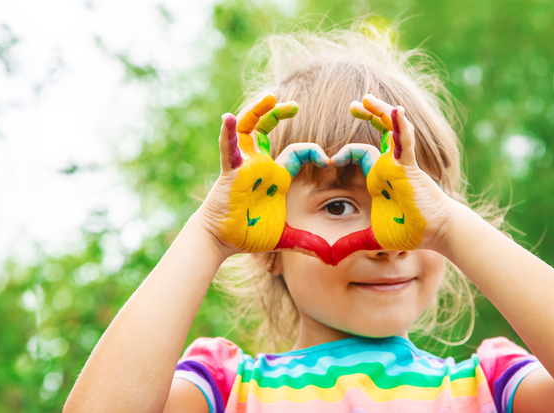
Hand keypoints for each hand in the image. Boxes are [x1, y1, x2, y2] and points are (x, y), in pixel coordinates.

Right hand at [199, 94, 331, 261]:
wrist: (222, 240)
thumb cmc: (250, 234)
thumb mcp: (285, 237)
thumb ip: (307, 243)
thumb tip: (330, 256)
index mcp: (277, 176)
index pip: (298, 153)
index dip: (314, 151)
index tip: (328, 159)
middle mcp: (261, 165)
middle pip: (269, 130)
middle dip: (280, 114)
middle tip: (294, 105)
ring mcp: (244, 165)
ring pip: (250, 129)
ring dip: (258, 112)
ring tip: (271, 98)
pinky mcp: (230, 171)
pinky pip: (228, 148)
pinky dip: (229, 133)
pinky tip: (229, 118)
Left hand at [330, 94, 452, 259]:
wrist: (434, 233)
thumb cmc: (408, 231)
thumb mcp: (372, 238)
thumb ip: (351, 243)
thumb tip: (330, 258)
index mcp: (378, 177)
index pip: (359, 153)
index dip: (343, 152)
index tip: (328, 160)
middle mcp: (388, 165)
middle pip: (376, 133)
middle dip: (366, 116)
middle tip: (353, 104)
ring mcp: (399, 163)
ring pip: (390, 130)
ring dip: (380, 113)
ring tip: (365, 99)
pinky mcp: (410, 166)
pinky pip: (404, 142)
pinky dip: (401, 127)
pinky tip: (397, 111)